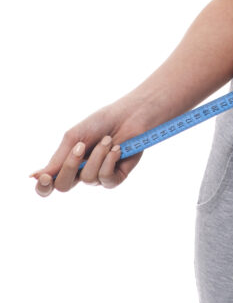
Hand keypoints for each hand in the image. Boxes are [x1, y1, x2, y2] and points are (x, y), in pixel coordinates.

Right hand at [30, 95, 149, 196]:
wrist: (130, 115)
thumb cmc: (102, 122)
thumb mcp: (74, 137)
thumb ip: (57, 159)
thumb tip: (34, 178)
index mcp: (68, 163)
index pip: (50, 184)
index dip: (43, 187)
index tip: (45, 177)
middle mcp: (81, 172)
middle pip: (64, 185)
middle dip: (71, 165)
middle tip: (81, 146)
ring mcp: (99, 176)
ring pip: (88, 178)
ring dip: (98, 155)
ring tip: (108, 139)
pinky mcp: (117, 177)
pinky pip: (106, 179)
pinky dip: (110, 161)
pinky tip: (118, 149)